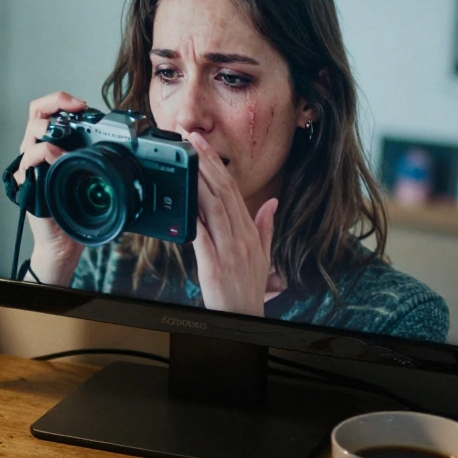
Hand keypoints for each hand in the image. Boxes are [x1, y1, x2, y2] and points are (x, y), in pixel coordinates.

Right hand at [17, 92, 87, 284]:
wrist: (64, 242)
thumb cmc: (77, 210)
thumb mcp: (92, 178)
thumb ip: (97, 160)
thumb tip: (130, 146)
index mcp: (52, 144)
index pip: (49, 111)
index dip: (63, 101)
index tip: (83, 105)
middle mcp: (37, 149)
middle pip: (37, 112)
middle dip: (55, 102)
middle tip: (76, 106)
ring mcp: (30, 163)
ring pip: (31, 129)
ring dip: (50, 125)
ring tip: (67, 134)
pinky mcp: (26, 179)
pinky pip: (30, 156)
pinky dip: (46, 152)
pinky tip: (59, 157)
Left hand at [186, 132, 276, 315]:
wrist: (243, 317)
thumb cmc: (249, 287)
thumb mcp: (264, 255)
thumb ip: (266, 226)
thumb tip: (273, 203)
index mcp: (251, 231)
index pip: (234, 190)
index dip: (218, 165)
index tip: (204, 145)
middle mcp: (241, 236)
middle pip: (223, 192)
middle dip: (207, 162)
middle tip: (192, 139)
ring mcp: (229, 250)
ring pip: (214, 207)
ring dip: (199, 180)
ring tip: (187, 159)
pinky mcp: (214, 264)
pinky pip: (201, 236)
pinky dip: (193, 217)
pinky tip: (183, 200)